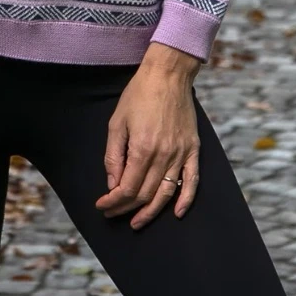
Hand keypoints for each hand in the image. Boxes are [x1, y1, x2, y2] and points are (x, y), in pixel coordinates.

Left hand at [95, 50, 199, 229]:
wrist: (168, 74)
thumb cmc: (139, 94)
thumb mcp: (117, 122)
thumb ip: (113, 156)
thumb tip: (113, 184)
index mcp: (143, 148)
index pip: (127, 188)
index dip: (113, 202)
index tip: (102, 205)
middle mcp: (164, 155)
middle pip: (145, 194)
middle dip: (126, 208)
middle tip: (113, 213)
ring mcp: (181, 154)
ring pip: (166, 193)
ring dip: (151, 212)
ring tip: (137, 221)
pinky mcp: (193, 149)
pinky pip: (192, 181)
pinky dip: (186, 200)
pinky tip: (177, 213)